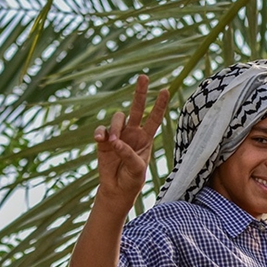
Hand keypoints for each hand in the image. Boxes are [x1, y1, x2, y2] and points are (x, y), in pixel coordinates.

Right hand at [94, 75, 169, 212]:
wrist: (117, 189)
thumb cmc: (132, 179)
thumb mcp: (136, 169)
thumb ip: (127, 154)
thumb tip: (115, 140)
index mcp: (147, 139)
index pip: (155, 119)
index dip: (160, 105)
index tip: (166, 90)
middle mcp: (133, 133)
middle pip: (137, 108)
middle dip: (141, 93)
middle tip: (144, 77)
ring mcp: (118, 135)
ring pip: (117, 118)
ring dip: (115, 126)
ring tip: (113, 141)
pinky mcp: (104, 140)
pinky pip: (101, 130)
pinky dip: (100, 132)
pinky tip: (100, 140)